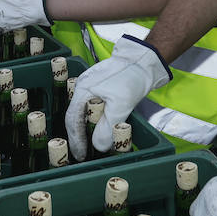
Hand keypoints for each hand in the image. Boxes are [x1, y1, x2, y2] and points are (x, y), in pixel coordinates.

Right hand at [64, 36, 169, 159]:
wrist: (144, 60)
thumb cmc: (131, 79)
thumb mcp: (120, 106)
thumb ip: (108, 127)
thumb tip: (98, 146)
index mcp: (83, 90)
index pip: (73, 120)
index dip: (76, 140)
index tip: (80, 155)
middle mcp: (83, 87)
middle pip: (75, 116)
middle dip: (79, 136)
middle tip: (83, 153)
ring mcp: (91, 86)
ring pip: (83, 112)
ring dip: (86, 128)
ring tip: (90, 144)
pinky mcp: (100, 86)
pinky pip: (91, 106)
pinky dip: (94, 120)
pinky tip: (98, 128)